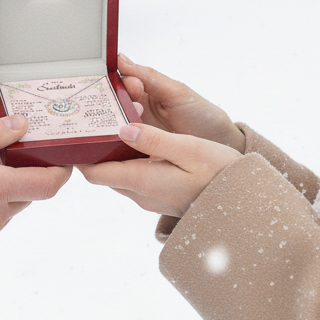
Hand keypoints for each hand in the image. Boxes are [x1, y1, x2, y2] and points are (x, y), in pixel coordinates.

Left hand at [80, 122, 241, 217]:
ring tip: (117, 119)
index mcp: (143, 181)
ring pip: (118, 172)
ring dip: (114, 150)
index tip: (75, 130)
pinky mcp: (159, 194)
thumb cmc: (220, 174)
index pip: (95, 172)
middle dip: (96, 146)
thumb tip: (121, 130)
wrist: (244, 204)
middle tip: (97, 115)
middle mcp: (141, 193)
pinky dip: (129, 157)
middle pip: (103, 171)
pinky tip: (138, 137)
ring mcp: (150, 197)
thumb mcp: (189, 149)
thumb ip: (153, 140)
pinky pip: (134, 175)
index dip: (81, 153)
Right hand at [117, 53, 244, 152]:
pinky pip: (118, 147)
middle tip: (134, 110)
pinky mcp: (135, 152)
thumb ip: (150, 76)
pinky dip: (114, 145)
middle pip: (110, 104)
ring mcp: (134, 132)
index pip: (119, 81)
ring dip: (115, 125)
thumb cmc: (203, 116)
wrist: (221, 148)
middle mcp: (134, 110)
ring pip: (111, 125)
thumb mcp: (177, 92)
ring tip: (130, 128)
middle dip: (115, 104)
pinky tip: (115, 145)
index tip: (133, 86)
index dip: (120, 81)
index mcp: (144, 91)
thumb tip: (122, 59)